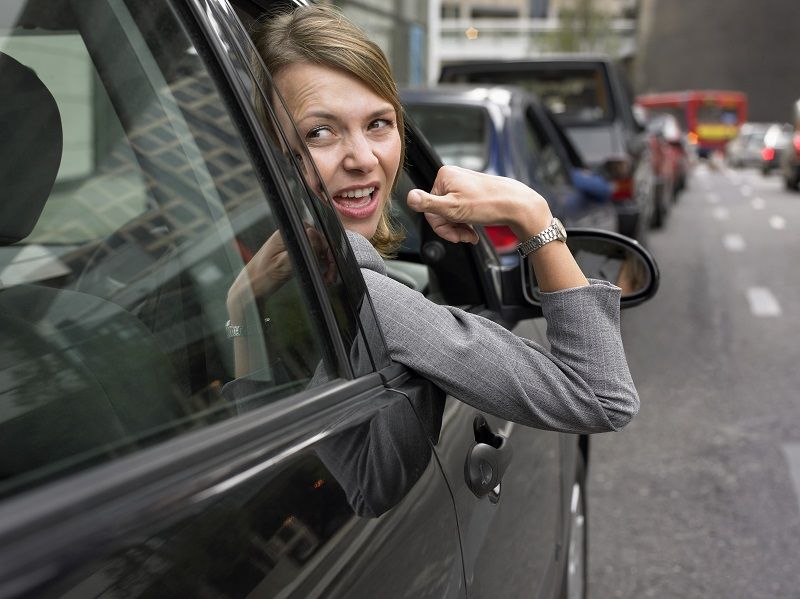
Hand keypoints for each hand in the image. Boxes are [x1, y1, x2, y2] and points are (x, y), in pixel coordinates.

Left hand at [227, 224, 334, 314]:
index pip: (316, 236)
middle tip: (332, 277)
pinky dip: (317, 267)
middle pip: (318, 244)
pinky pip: (310, 258)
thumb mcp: (285, 264)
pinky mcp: (291, 254)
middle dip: (328, 260)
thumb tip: (315, 234)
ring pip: (317, 252)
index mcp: (286, 234)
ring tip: (328, 280)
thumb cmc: (263, 277)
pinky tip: (321, 278)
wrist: (249, 289)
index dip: (327, 251)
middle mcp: (290, 236)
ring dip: (325, 265)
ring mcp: (291, 245)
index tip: (331, 266)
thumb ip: (302, 249)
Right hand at [406, 165, 553, 242]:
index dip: (441, 226)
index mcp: (444, 176)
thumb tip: (409, 198)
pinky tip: (473, 230)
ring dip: (458, 227)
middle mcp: (452, 176)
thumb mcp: (454, 208)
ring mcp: (463, 184)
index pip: (429, 207)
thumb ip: (429, 204)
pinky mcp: (471, 192)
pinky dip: (465, 222)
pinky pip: (460, 210)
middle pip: (440, 210)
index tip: (454, 235)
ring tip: (471, 235)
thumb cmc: (489, 204)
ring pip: (450, 212)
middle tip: (464, 236)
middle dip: (451, 228)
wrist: (518, 205)